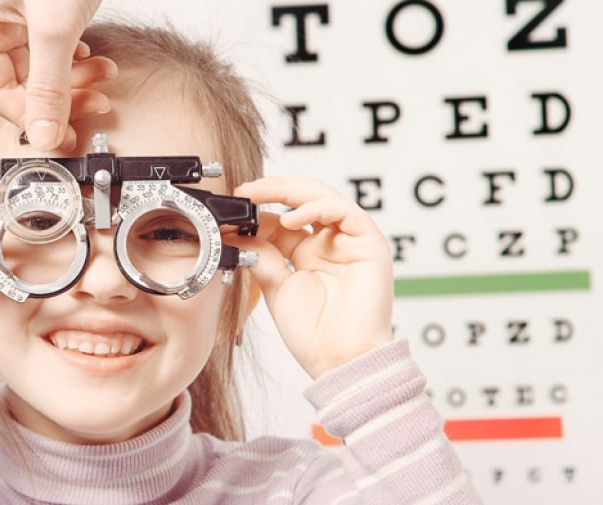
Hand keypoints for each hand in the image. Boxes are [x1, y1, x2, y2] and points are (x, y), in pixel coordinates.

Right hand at [0, 0, 113, 150]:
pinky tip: (93, 59)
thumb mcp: (54, 26)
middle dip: (62, 96)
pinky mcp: (40, 7)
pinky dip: (76, 58)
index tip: (62, 134)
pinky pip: (53, 45)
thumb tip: (44, 135)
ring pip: (41, 65)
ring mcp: (15, 12)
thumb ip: (50, 83)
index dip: (32, 117)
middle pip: (20, 81)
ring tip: (103, 75)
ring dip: (76, 76)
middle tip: (94, 104)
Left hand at [231, 176, 393, 378]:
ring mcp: (350, 241)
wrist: (340, 361)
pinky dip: (317, 208)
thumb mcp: (276, 287)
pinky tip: (291, 218)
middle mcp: (330, 243)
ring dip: (290, 191)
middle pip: (303, 200)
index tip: (232, 205)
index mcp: (308, 253)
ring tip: (260, 195)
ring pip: (323, 197)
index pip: (283, 217)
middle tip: (244, 190)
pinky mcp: (370, 244)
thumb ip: (261, 256)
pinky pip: (345, 212)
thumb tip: (239, 232)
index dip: (259, 208)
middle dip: (272, 190)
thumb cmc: (314, 334)